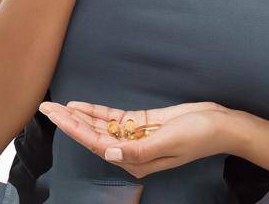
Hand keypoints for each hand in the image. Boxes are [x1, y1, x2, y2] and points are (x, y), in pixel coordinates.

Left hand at [38, 100, 235, 178]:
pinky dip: (97, 112)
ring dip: (79, 116)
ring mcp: (135, 137)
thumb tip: (108, 152)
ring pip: (100, 127)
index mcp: (136, 162)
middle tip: (46, 109)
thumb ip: (138, 150)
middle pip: (93, 136)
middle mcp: (131, 152)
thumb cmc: (200, 136)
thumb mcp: (169, 142)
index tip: (58, 117)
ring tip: (57, 107)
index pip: (98, 145)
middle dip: (70, 122)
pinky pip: (114, 118)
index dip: (75, 130)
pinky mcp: (141, 123)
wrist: (221, 125)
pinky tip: (81, 106)